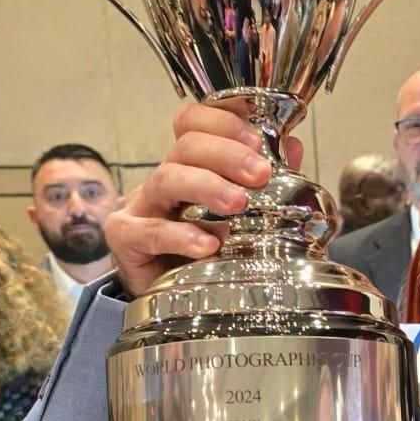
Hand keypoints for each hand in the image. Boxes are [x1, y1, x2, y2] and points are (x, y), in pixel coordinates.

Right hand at [105, 102, 303, 295]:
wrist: (172, 299)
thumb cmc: (207, 252)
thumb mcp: (242, 216)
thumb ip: (264, 183)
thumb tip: (294, 148)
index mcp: (190, 167)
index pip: (193, 123)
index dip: (222, 121)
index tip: (257, 140)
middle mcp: (164, 180)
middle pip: (185, 146)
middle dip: (227, 154)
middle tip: (260, 174)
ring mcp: (142, 206)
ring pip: (167, 178)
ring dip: (206, 186)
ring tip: (238, 203)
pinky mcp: (126, 238)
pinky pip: (150, 231)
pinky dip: (181, 236)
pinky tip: (208, 245)